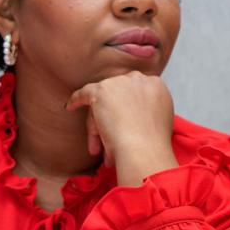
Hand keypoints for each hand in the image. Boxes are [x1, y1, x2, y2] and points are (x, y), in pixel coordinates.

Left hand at [65, 71, 177, 186]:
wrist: (144, 148)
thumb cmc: (152, 142)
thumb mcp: (159, 119)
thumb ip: (148, 110)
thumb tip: (134, 114)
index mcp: (156, 85)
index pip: (135, 92)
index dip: (127, 106)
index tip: (123, 118)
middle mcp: (139, 79)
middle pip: (118, 95)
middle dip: (112, 116)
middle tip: (110, 139)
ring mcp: (119, 83)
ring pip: (103, 100)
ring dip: (99, 124)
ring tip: (99, 150)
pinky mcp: (101, 91)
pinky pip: (84, 93)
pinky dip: (76, 100)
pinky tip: (70, 107)